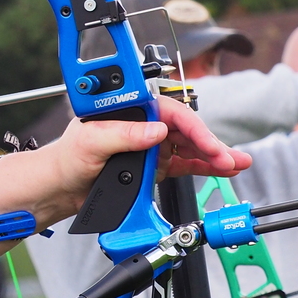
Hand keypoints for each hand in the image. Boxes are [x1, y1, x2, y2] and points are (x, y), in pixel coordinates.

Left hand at [43, 98, 251, 219]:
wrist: (59, 187)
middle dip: (210, 144)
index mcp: (132, 110)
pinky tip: (224, 169)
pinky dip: (205, 167)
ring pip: (190, 146)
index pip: (171, 113)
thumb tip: (156, 130)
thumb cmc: (67, 158)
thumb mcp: (91, 142)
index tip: (207, 143)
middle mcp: (145, 124)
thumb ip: (123, 135)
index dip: (193, 127)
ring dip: (215, 155)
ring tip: (237, 164)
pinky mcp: (155, 165)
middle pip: (186, 130)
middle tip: (228, 159)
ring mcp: (152, 145)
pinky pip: (185, 163)